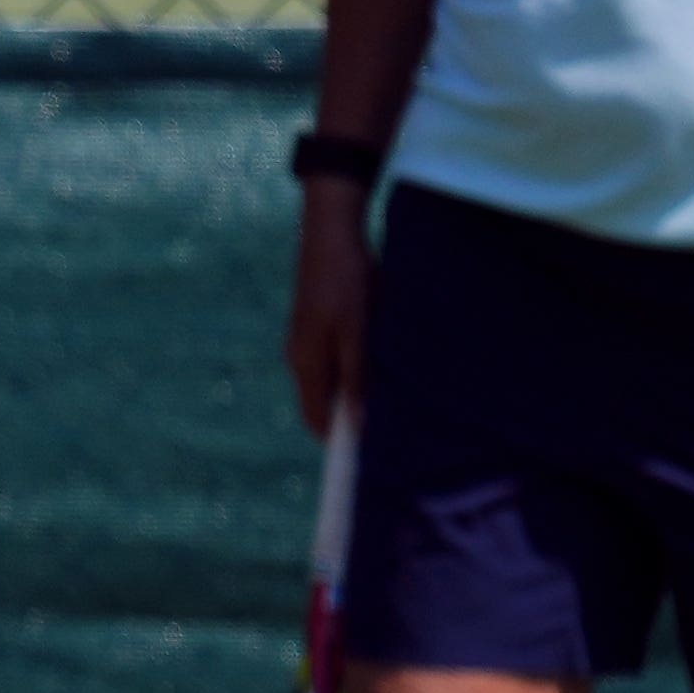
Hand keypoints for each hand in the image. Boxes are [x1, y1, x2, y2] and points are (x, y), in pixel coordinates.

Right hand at [283, 183, 370, 436]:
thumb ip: (356, 378)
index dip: (338, 443)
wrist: (332, 231)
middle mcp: (301, 357)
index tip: (364, 460)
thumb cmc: (346, 281)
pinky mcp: (320, 325)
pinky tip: (382, 364)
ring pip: (334, 381)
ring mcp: (308, 341)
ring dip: (357, 393)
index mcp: (307, 363)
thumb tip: (357, 424)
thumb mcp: (357, 332)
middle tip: (389, 430)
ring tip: (392, 398)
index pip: (318, 420)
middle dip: (352, 419)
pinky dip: (356, 370)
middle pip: (326, 404)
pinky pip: (337, 361)